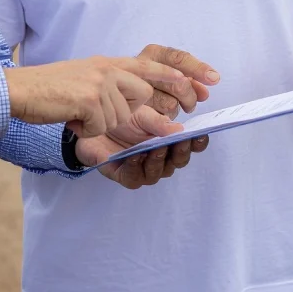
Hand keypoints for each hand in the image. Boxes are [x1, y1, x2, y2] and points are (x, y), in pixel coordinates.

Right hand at [3, 56, 186, 136]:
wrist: (19, 89)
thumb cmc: (48, 91)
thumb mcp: (83, 81)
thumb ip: (109, 88)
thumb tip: (136, 105)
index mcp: (107, 63)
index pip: (149, 65)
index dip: (174, 76)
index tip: (196, 84)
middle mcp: (107, 68)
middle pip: (142, 96)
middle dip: (128, 114)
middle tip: (98, 114)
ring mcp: (100, 82)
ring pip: (120, 117)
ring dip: (99, 124)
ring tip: (77, 115)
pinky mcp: (91, 98)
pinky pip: (102, 126)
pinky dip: (87, 129)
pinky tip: (71, 119)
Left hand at [74, 106, 210, 188]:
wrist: (92, 123)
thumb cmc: (120, 118)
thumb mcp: (141, 113)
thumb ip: (159, 122)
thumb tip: (179, 130)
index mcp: (169, 140)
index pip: (190, 145)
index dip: (197, 142)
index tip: (200, 134)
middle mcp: (160, 157)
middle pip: (177, 161)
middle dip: (180, 152)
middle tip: (180, 142)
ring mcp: (142, 168)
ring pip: (157, 172)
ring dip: (158, 161)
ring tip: (156, 148)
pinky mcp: (124, 175)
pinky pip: (134, 178)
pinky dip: (136, 168)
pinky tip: (134, 156)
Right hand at [136, 44, 220, 119]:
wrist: (120, 99)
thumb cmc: (151, 84)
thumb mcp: (171, 76)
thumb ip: (190, 80)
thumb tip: (204, 92)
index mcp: (153, 53)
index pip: (179, 58)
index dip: (198, 69)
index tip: (214, 79)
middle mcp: (142, 67)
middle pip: (179, 82)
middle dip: (189, 96)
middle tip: (190, 104)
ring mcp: (135, 89)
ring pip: (170, 103)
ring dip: (175, 109)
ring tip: (167, 107)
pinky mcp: (133, 111)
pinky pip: (159, 120)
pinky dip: (167, 123)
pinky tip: (165, 120)